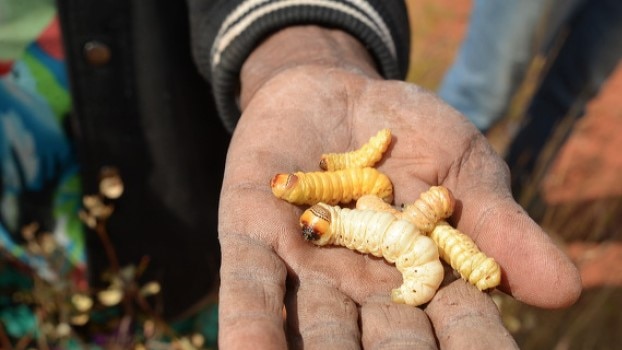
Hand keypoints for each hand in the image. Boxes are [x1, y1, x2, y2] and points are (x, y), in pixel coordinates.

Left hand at [216, 26, 580, 348]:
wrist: (337, 89)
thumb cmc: (410, 133)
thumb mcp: (464, 169)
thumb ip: (500, 225)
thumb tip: (567, 290)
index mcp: (417, 280)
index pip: (452, 331)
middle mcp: (359, 289)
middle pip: (381, 345)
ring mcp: (304, 265)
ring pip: (313, 329)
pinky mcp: (252, 235)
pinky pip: (249, 288)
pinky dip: (251, 323)